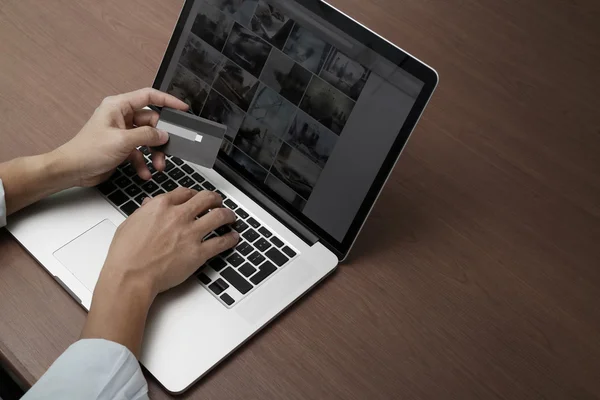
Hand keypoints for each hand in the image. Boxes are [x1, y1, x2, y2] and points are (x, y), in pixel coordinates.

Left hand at [56, 88, 187, 186]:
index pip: (148, 96)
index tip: (182, 108)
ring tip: (158, 165)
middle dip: (160, 139)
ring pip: (147, 139)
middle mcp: (121, 117)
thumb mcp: (123, 141)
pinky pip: (140, 152)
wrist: (73, 170)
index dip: (167, 100)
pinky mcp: (122, 147)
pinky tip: (145, 172)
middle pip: (151, 122)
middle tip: (167, 149)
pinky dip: (144, 162)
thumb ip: (147, 136)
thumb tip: (163, 135)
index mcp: (118, 106)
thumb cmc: (88, 151)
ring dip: (154, 153)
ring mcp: (122, 132)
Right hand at [103, 187, 238, 294]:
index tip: (197, 197)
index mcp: (161, 206)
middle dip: (215, 199)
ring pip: (219, 216)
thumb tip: (148, 205)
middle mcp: (178, 216)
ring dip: (228, 215)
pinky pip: (221, 242)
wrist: (130, 276)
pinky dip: (230, 239)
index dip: (194, 194)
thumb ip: (143, 212)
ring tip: (231, 217)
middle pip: (206, 199)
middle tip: (218, 202)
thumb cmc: (126, 255)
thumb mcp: (129, 224)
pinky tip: (233, 237)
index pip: (185, 192)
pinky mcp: (198, 252)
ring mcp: (190, 233)